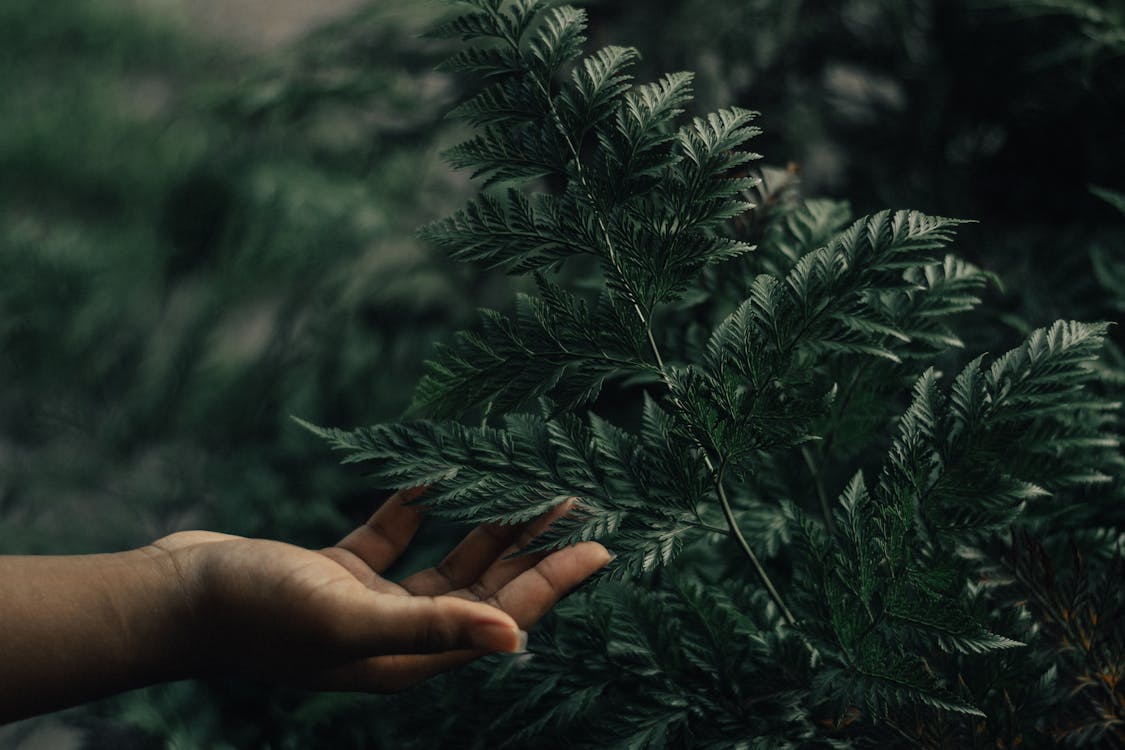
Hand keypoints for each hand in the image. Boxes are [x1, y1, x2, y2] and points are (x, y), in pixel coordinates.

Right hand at [152, 489, 608, 691]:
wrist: (171, 597)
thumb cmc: (254, 611)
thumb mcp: (348, 618)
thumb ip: (432, 626)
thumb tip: (516, 639)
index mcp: (408, 657)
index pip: (504, 618)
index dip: (554, 583)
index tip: (602, 545)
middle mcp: (396, 635)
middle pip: (485, 590)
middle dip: (531, 548)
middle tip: (577, 501)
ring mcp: (367, 604)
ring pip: (446, 563)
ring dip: (485, 525)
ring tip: (528, 483)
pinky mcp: (337, 573)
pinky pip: (394, 538)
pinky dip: (417, 508)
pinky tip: (438, 476)